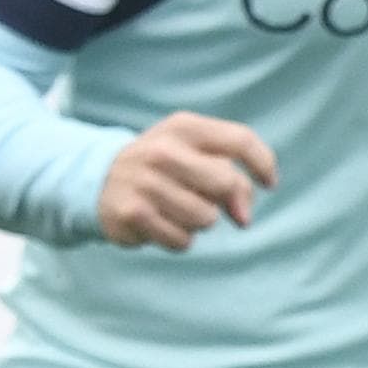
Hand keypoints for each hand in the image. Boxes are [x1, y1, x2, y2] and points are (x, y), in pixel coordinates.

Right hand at [97, 113, 276, 249]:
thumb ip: (231, 175)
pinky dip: (179, 238)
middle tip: (210, 202)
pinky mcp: (133, 213)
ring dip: (199, 222)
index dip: (263, 164)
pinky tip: (160, 223)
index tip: (269, 183)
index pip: (241, 140)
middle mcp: (162, 150)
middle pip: (227, 182)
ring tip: (176, 208)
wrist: (99, 180)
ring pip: (207, 217)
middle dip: (228, 200)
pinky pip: (183, 240)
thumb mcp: (194, 155)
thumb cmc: (164, 168)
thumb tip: (243, 217)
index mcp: (183, 127)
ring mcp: (145, 182)